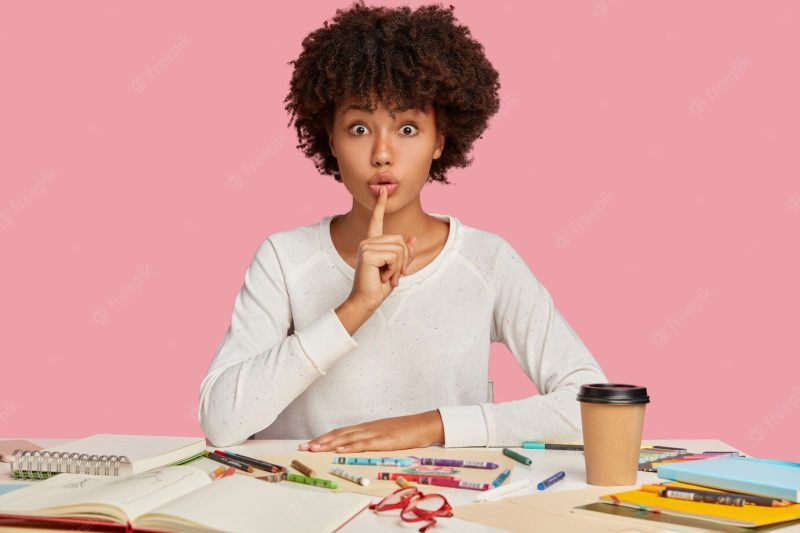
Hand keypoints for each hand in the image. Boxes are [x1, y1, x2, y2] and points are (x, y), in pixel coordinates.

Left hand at [298, 410, 443, 452]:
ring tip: (315, 448)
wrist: (424, 424)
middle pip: (339, 434)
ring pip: (348, 438)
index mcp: (366, 428)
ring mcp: (375, 433)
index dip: (324, 437)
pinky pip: (365, 444)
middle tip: (303, 447)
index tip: (309, 443)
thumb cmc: (406, 431)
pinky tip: (340, 449)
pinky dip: (351, 446)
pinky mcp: (385, 440)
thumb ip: (371, 439)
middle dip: (320, 441)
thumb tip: (357, 447)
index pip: (340, 432)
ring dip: (330, 443)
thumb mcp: (385, 434)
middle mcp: (367, 428)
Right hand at [348, 185, 416, 311]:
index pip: (376, 220)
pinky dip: (394, 269)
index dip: (380, 205)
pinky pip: (394, 256)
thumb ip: (405, 254)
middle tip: (394, 275)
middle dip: (404, 260)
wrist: (367, 300)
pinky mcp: (368, 253)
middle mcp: (368, 241)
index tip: (383, 190)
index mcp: (373, 242)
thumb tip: (413, 238)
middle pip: (400, 240)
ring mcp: (366, 246)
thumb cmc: (380, 286)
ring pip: (399, 249)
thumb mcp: (397, 268)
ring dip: (399, 267)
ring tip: (388, 277)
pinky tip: (384, 277)